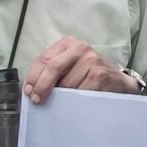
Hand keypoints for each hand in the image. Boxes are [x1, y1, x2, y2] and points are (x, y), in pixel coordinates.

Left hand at [23, 36, 140, 103]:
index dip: (33, 77)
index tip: (28, 91)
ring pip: (66, 83)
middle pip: (53, 67)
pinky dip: (73, 101)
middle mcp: (81, 48)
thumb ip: (52, 71)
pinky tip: (74, 102)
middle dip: (41, 86)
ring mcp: (92, 61)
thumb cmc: (89, 75)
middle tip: (37, 100)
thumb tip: (31, 88)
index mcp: (69, 43)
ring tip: (61, 100)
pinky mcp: (100, 76)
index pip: (44, 59)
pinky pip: (79, 92)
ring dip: (60, 96)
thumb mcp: (70, 65)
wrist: (117, 82)